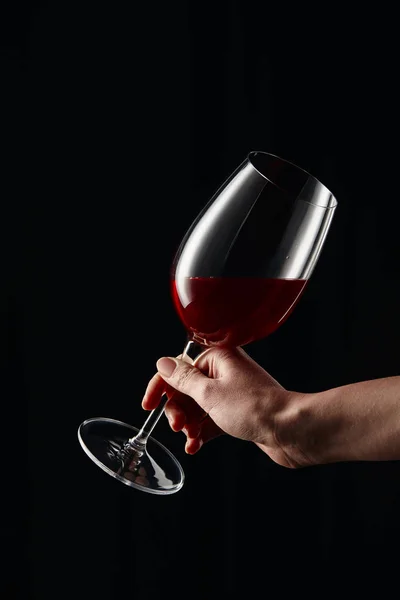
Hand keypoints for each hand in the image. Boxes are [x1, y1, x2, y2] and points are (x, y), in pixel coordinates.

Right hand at [142, 346, 303, 466]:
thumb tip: (163, 363)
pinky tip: (195, 446)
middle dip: (177, 410)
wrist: (290, 430)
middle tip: (177, 426)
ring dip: (188, 424)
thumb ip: (183, 379)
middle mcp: (223, 372)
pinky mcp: (237, 413)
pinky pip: (210, 421)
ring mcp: (231, 393)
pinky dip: (201, 433)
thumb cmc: (255, 408)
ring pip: (196, 408)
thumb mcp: (210, 394)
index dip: (160, 387)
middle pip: (185, 390)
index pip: (178, 369)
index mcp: (217, 358)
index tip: (148, 406)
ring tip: (190, 438)